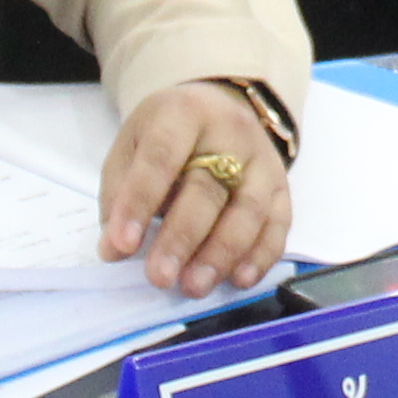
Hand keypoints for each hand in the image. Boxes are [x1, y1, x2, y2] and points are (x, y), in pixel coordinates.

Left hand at [99, 82, 295, 293]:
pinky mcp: (283, 186)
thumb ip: (119, 196)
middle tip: (159, 277)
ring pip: (248, 210)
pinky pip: (279, 224)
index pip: (160, 158)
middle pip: (208, 189)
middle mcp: (230, 131)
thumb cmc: (166, 138)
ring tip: (193, 287)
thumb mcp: (132, 148)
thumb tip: (114, 250)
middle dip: (182, 238)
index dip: (140, 202)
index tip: (122, 245)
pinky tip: (239, 280)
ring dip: (221, 255)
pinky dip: (260, 256)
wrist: (218, 110)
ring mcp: (262, 159)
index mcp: (183, 113)